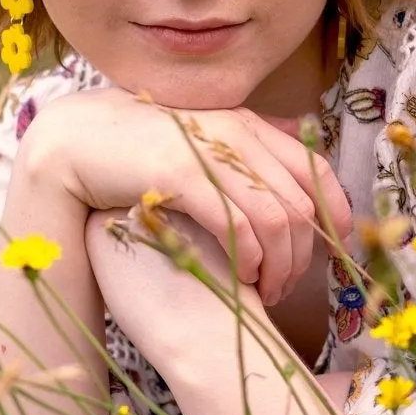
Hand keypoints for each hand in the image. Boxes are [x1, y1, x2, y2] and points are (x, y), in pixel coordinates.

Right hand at [19, 86, 352, 306]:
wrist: (78, 140)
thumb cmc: (137, 147)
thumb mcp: (197, 142)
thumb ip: (237, 154)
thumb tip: (279, 179)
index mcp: (246, 124)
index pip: (314, 168)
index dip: (335, 211)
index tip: (337, 246)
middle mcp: (236, 133)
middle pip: (300, 202)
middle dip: (303, 254)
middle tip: (287, 286)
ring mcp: (210, 153)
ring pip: (277, 218)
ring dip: (279, 264)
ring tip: (264, 290)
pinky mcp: (183, 176)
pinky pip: (237, 224)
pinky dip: (250, 256)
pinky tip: (242, 276)